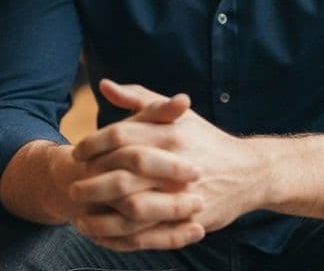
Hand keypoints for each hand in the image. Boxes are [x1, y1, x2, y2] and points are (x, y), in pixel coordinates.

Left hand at [72, 80, 266, 243]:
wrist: (250, 172)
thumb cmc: (206, 141)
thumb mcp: (177, 114)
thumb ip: (139, 98)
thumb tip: (103, 85)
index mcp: (170, 134)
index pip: (121, 137)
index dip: (93, 145)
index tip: (77, 153)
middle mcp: (175, 164)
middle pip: (123, 176)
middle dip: (93, 184)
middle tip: (73, 188)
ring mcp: (183, 196)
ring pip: (133, 210)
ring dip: (102, 217)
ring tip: (81, 217)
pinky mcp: (188, 221)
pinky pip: (149, 235)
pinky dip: (122, 239)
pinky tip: (104, 235)